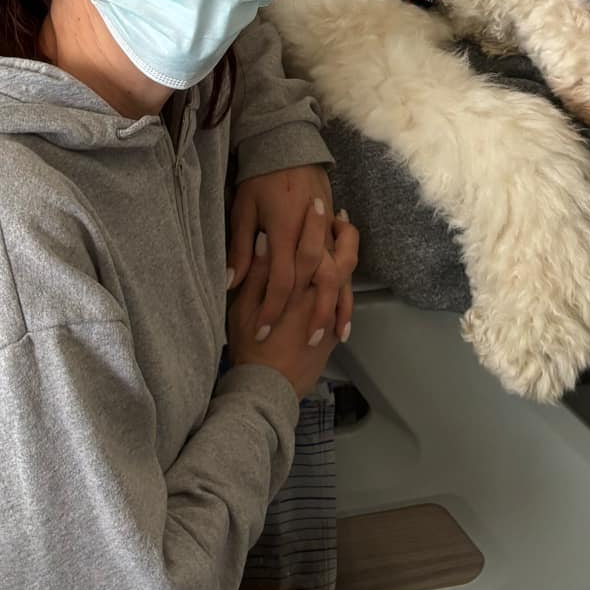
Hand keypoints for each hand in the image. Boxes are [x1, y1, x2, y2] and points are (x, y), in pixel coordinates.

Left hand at [229, 166, 349, 344]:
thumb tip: (230, 283)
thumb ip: (241, 248)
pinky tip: (345, 312)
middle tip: (303, 346)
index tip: (262, 332)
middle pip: (318, 281)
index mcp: (285, 229)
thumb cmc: (260, 178)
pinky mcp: (337, 232)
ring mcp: (329, 233)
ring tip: (332, 336)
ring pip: (340, 275)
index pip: (281, 278)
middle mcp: (312, 235)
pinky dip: (348, 289)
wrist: (290, 145)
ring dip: (336, 307)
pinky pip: (348, 264)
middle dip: (312, 316)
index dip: (272, 308)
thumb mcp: (244, 209)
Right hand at [230, 211, 359, 397]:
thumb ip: (256, 274)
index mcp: (291, 288)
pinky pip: (345, 300)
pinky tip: (342, 269)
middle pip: (337, 258)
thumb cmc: (249, 346)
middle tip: (338, 212)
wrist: (267, 388)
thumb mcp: (243, 308)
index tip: (316, 201)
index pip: (307, 246)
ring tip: (344, 234)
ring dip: (347, 253)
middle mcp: (314, 297)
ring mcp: (326, 312)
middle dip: (341, 233)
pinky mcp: (333, 330)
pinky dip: (346, 282)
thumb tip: (263, 241)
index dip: (314, 222)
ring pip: (345, 277)